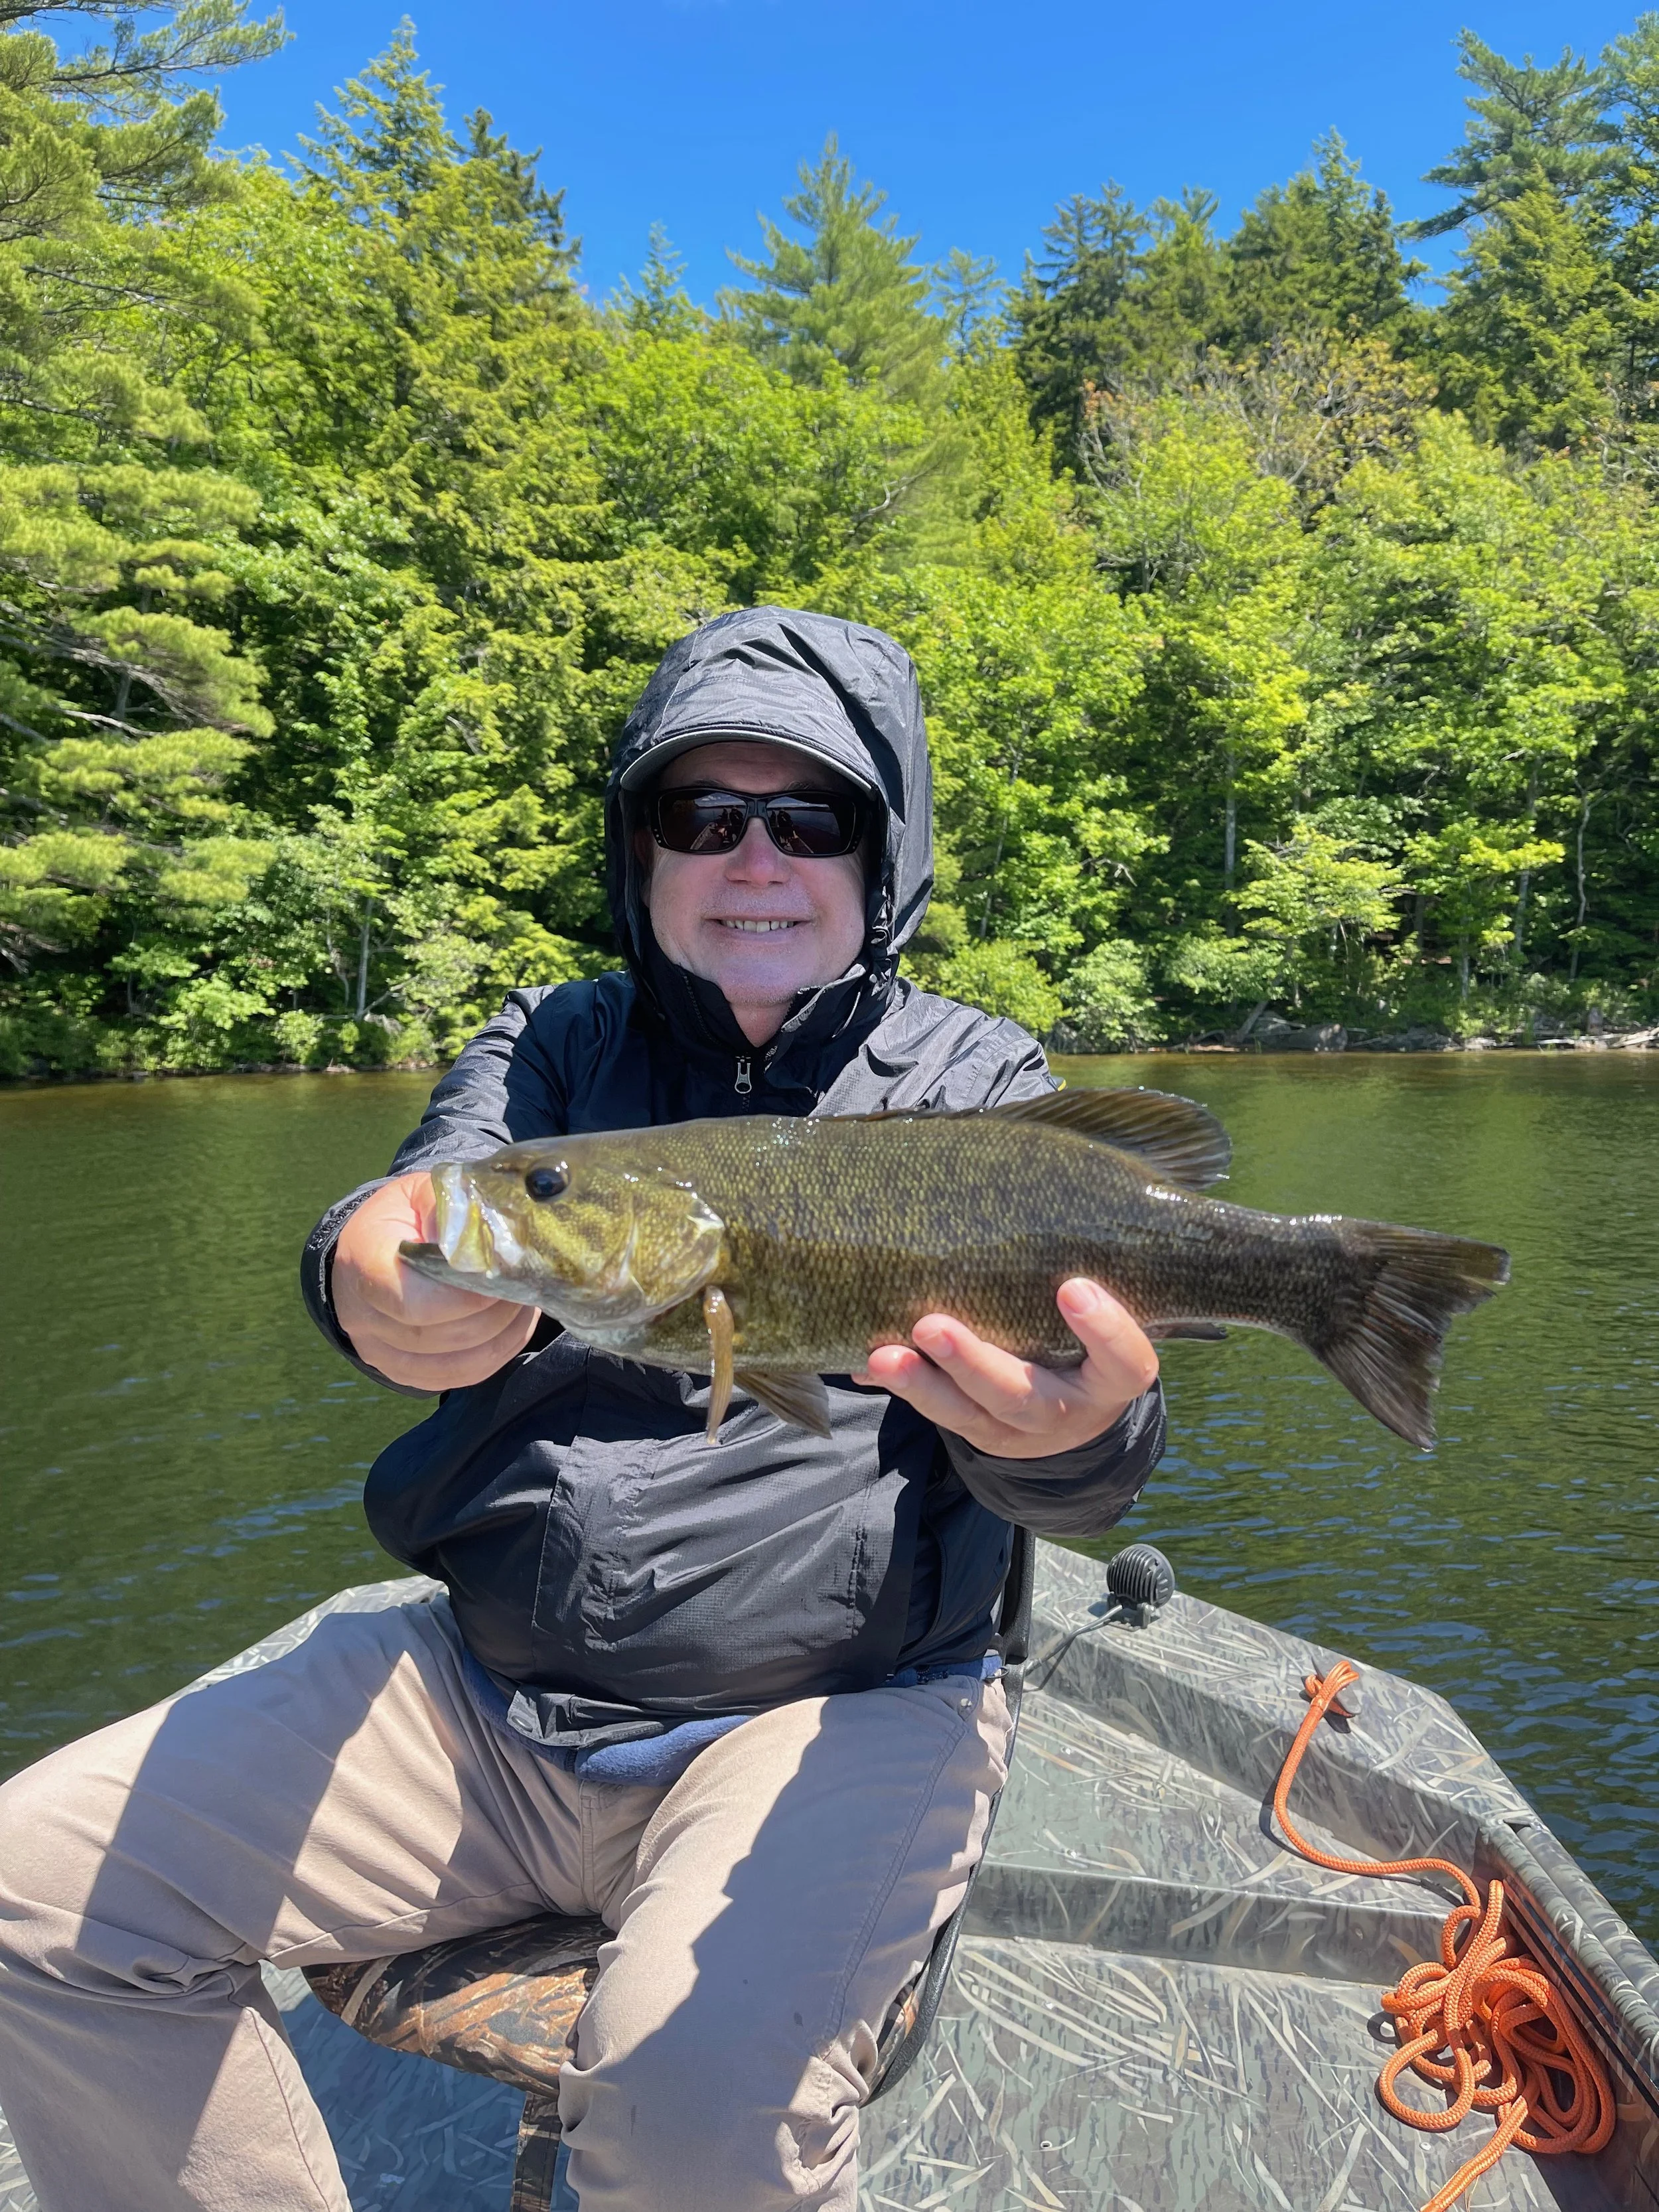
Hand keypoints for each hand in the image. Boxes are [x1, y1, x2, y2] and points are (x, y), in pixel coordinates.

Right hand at [333, 1170, 538, 1390]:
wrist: (374, 1249)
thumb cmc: (404, 1217)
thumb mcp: (424, 1193)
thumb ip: (454, 1209)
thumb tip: (488, 1240)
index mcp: (363, 1263)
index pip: (413, 1301)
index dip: (465, 1295)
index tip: (499, 1272)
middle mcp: (363, 1315)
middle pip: (441, 1334)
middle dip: (495, 1311)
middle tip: (526, 1283)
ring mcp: (380, 1351)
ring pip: (459, 1361)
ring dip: (504, 1332)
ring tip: (523, 1298)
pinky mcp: (404, 1372)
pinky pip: (463, 1375)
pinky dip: (499, 1350)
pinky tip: (513, 1321)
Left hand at [852, 1279, 1158, 1460]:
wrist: (1076, 1414)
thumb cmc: (1090, 1336)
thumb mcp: (1108, 1317)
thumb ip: (1090, 1270)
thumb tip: (1048, 1188)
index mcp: (1113, 1379)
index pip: (1125, 1361)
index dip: (1105, 1330)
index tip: (1072, 1286)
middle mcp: (1067, 1408)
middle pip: (1023, 1395)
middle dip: (973, 1363)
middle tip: (932, 1326)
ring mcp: (1018, 1429)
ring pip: (968, 1413)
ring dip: (922, 1383)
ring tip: (883, 1356)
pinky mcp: (979, 1433)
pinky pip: (938, 1414)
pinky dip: (902, 1387)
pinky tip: (867, 1364)